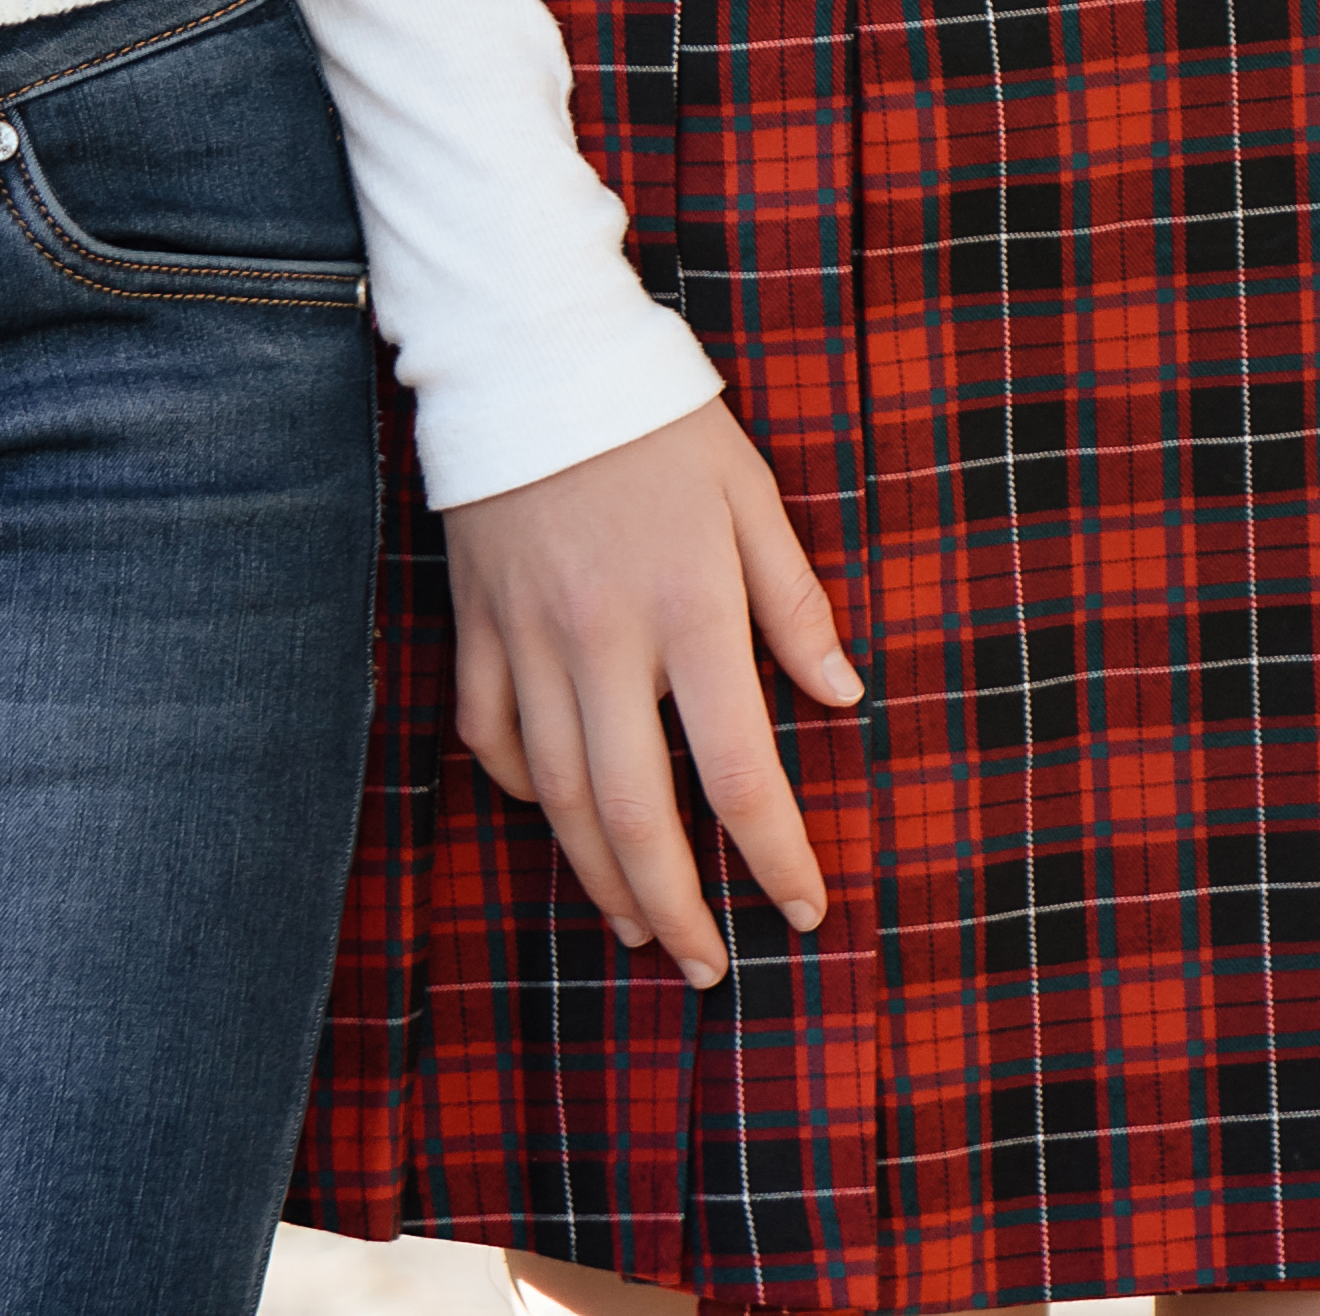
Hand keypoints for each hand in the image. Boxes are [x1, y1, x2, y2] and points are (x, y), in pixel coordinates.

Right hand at [434, 399, 861, 988]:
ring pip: (559, 798)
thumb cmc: (659, 423)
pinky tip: (560, 818)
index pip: (739, 768)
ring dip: (602, 877)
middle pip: (636, 814)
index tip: (805, 908)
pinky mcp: (474, 627)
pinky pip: (489, 739)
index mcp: (689, 608)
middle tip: (708, 968)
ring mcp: (526, 639)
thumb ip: (795, 603)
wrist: (526, 351)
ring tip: (640, 926)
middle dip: (678, 910)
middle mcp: (602, 640)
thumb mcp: (750, 494)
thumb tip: (846, 701)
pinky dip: (524, 793)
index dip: (775, 856)